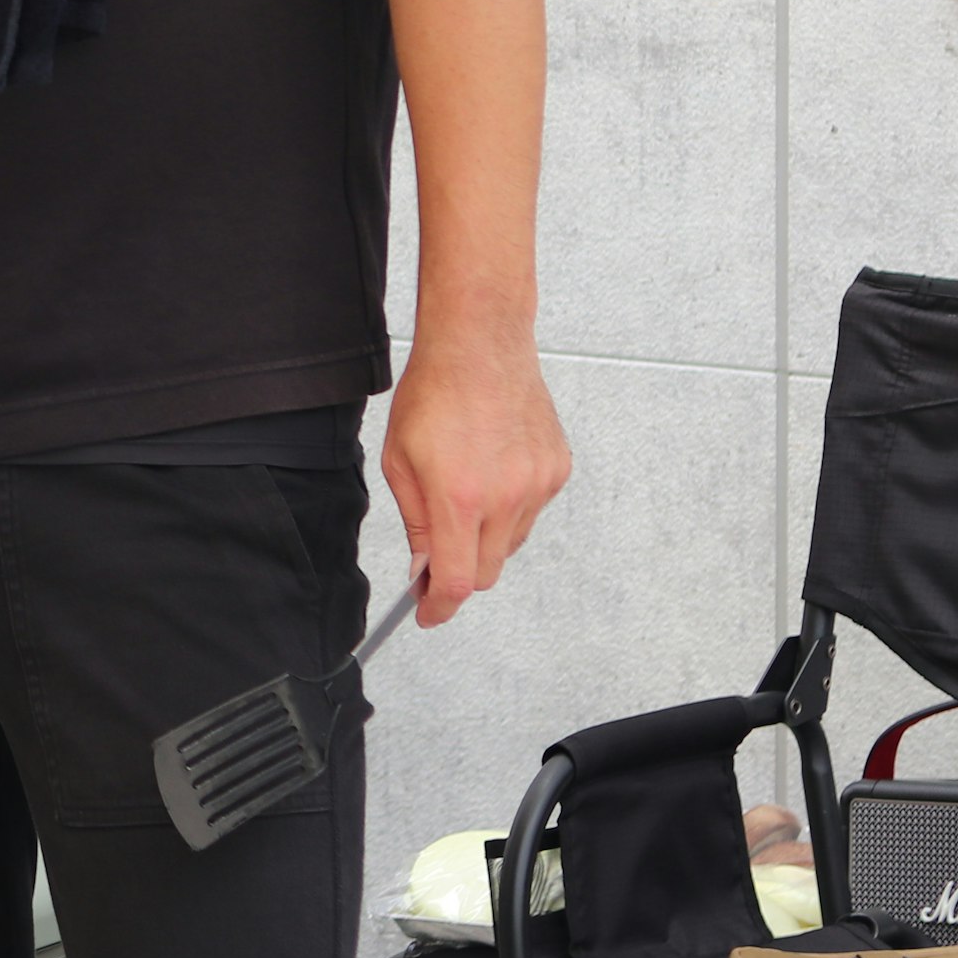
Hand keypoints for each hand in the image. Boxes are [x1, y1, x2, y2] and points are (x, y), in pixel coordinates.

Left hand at [380, 318, 568, 626]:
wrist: (481, 343)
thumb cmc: (434, 391)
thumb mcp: (399, 459)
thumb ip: (414, 521)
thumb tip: (423, 567)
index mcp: (459, 497)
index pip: (458, 581)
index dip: (440, 607)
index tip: (428, 614)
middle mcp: (506, 498)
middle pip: (487, 571)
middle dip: (459, 572)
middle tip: (435, 555)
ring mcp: (538, 486)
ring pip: (510, 544)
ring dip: (484, 537)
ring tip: (462, 489)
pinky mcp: (558, 471)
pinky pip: (531, 511)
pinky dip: (509, 507)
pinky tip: (491, 470)